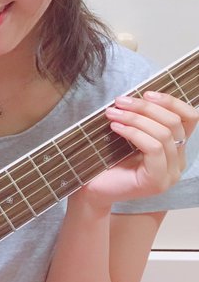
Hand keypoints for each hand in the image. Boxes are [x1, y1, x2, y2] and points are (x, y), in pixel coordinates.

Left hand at [76, 91, 197, 209]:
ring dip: (135, 118)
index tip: (146, 93)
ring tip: (112, 113)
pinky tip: (115, 127)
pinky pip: (154, 148)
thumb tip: (141, 95)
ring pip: (163, 134)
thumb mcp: (128, 135)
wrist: (91, 189)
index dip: (172, 102)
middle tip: (119, 101)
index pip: (189, 119)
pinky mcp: (157, 181)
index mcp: (175, 148)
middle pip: (174, 123)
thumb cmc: (106, 161)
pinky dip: (133, 133)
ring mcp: (170, 174)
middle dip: (145, 107)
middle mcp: (178, 162)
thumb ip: (141, 120)